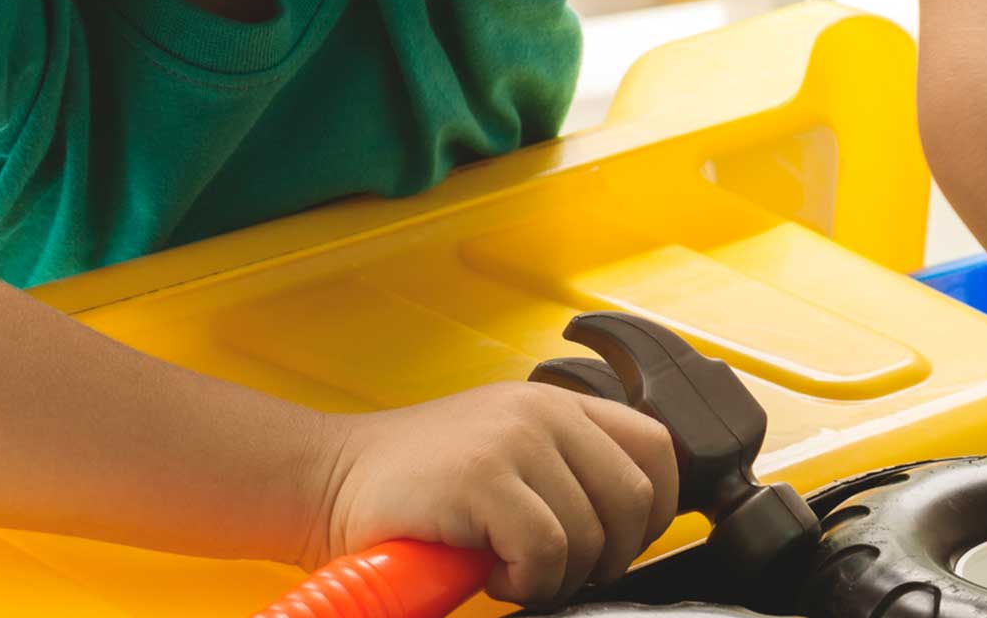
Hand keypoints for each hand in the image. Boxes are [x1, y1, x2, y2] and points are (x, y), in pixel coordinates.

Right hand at [304, 382, 677, 606]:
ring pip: (592, 536)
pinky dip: (526, 583)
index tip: (617, 543)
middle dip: (607, 556)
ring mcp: (514, 441)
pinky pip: (547, 554)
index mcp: (557, 403)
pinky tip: (490, 572)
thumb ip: (565, 468)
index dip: (654, 511)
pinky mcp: (484, 478)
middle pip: (635, 500)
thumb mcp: (506, 454)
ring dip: (556, 577)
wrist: (330, 482)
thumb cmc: (416, 485)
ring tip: (508, 566)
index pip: (656, 449)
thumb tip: (632, 525)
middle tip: (556, 570)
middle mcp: (544, 412)